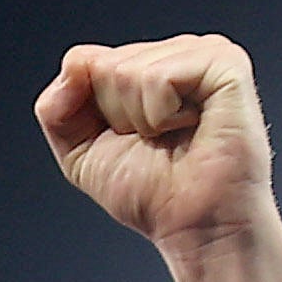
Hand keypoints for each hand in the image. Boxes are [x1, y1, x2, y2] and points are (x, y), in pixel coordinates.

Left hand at [37, 35, 280, 251]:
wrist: (197, 230)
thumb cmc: (153, 194)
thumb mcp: (80, 153)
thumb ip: (56, 108)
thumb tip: (72, 65)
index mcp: (149, 63)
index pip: (84, 62)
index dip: (93, 115)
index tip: (129, 141)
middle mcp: (177, 51)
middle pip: (103, 66)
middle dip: (116, 118)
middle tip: (156, 143)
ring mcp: (204, 52)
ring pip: (127, 70)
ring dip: (141, 120)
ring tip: (174, 137)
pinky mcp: (225, 63)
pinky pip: (159, 77)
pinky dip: (162, 115)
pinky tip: (191, 126)